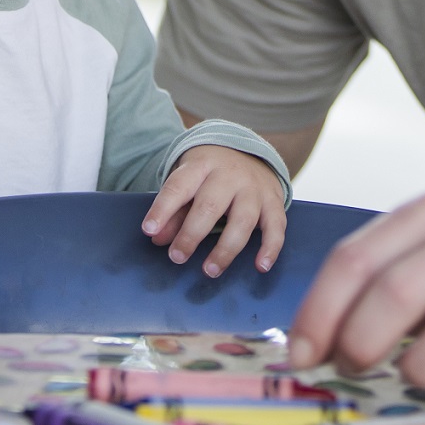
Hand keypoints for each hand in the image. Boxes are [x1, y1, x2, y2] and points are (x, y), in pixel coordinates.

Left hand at [141, 145, 288, 276]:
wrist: (249, 153)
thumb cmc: (210, 175)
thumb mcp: (188, 182)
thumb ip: (173, 211)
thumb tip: (157, 238)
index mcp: (202, 165)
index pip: (179, 186)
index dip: (163, 208)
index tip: (149, 230)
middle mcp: (230, 174)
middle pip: (210, 205)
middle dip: (192, 234)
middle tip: (177, 257)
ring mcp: (254, 188)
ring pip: (243, 220)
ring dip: (226, 249)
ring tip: (209, 271)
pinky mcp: (274, 201)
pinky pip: (276, 225)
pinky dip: (270, 247)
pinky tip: (260, 266)